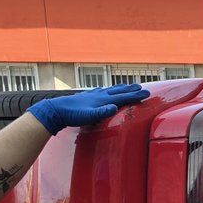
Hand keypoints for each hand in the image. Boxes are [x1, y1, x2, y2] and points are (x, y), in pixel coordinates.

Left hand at [28, 84, 149, 135]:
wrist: (56, 109)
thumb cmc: (73, 115)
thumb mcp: (88, 116)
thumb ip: (102, 112)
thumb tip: (114, 107)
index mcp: (102, 100)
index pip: (123, 97)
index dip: (135, 95)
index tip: (146, 93)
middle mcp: (99, 95)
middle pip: (118, 91)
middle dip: (130, 89)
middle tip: (141, 87)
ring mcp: (92, 95)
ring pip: (110, 90)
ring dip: (120, 88)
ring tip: (126, 86)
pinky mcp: (86, 97)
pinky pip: (99, 91)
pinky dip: (105, 90)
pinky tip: (103, 90)